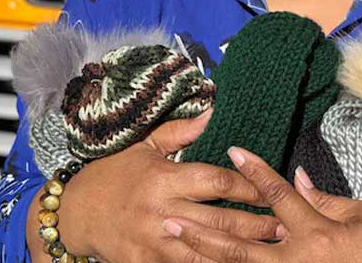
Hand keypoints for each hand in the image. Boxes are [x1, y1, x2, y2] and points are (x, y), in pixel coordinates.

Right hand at [30, 111, 284, 262]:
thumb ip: (180, 132)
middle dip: (256, 224)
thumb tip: (212, 112)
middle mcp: (161, 210)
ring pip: (206, 250)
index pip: (215, 182)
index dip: (247, 185)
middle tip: (287, 226)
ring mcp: (153, 241)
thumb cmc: (112, 175)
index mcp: (164, 178)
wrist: (74, 214)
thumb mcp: (142, 146)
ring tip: (270, 252)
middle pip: (219, 219)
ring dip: (240, 252)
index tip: (272, 188)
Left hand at [162, 146, 361, 262]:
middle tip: (170, 217)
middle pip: (240, 243)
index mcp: (317, 232)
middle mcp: (297, 260)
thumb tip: (296, 177)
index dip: (255, 170)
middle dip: (203, 229)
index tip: (232, 149)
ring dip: (206, 256)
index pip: (278, 194)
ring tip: (177, 243)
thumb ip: (328, 199)